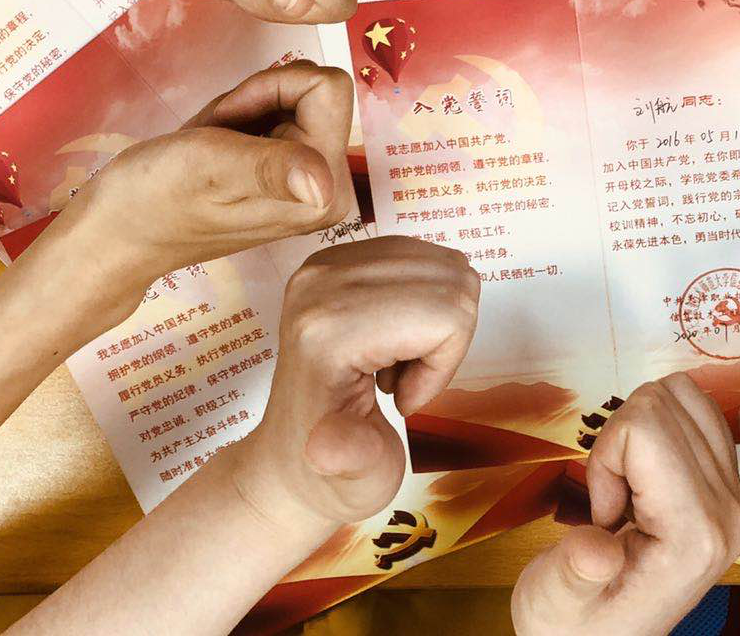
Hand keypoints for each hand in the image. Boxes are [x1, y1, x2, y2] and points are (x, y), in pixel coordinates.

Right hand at [53, 61, 355, 327]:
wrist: (123, 228)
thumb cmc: (156, 198)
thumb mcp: (210, 169)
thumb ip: (269, 168)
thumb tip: (323, 188)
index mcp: (323, 190)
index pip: (326, 87)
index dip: (269, 88)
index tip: (229, 122)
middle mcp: (331, 187)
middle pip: (313, 90)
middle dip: (257, 97)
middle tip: (216, 137)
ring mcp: (315, 180)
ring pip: (293, 95)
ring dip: (245, 105)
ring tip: (211, 143)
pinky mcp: (295, 171)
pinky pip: (279, 110)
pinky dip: (241, 115)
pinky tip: (215, 145)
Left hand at [228, 237, 480, 528]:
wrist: (288, 461)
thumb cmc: (331, 477)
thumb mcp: (354, 481)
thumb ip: (350, 460)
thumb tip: (327, 450)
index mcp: (327, 332)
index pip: (447, 310)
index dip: (445, 362)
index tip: (404, 401)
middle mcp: (321, 283)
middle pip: (451, 278)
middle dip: (446, 335)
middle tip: (403, 380)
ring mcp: (325, 264)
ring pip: (442, 264)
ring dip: (436, 317)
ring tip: (394, 362)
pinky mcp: (333, 259)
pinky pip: (419, 257)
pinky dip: (423, 299)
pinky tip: (391, 340)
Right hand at [511, 374, 739, 635]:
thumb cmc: (573, 624)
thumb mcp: (554, 603)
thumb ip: (574, 574)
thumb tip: (595, 551)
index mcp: (693, 538)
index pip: (647, 427)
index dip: (605, 458)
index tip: (602, 515)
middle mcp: (728, 513)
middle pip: (664, 402)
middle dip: (619, 442)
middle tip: (610, 504)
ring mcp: (734, 497)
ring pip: (681, 393)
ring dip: (637, 432)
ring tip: (625, 492)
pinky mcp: (728, 484)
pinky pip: (696, 407)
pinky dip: (657, 427)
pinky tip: (642, 479)